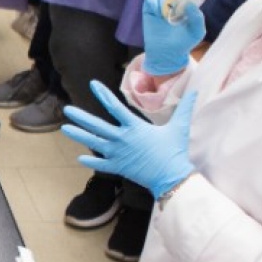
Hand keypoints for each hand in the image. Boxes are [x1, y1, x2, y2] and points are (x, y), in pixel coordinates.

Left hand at [62, 81, 196, 196]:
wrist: (172, 177)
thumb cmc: (175, 151)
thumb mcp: (180, 127)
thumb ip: (185, 108)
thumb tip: (196, 90)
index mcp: (135, 127)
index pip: (115, 107)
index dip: (103, 95)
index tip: (92, 85)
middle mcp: (123, 139)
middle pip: (98, 126)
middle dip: (81, 117)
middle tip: (67, 109)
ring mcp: (119, 154)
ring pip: (94, 143)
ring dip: (79, 135)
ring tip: (65, 128)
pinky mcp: (119, 167)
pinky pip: (102, 164)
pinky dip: (91, 161)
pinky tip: (80, 158)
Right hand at [140, 0, 206, 76]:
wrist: (166, 54)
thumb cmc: (184, 43)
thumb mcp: (197, 32)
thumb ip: (197, 17)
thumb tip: (189, 3)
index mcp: (186, 5)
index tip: (184, 1)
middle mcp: (173, 3)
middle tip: (174, 9)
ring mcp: (160, 4)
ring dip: (163, 0)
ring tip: (164, 15)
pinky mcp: (149, 8)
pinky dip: (153, 0)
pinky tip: (156, 12)